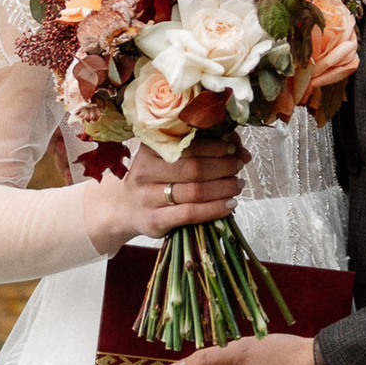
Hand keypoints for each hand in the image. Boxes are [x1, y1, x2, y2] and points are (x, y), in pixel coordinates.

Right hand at [82, 134, 244, 254]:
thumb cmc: (155, 179)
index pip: (189, 144)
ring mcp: (147, 197)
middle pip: (194, 168)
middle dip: (223, 167)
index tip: (233, 148)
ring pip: (195, 191)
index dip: (216, 146)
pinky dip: (215, 209)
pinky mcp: (153, 220)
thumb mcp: (169, 158)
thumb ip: (201, 149)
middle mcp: (145, 171)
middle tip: (237, 167)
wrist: (126, 208)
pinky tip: (229, 205)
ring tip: (237, 185)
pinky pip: (191, 214)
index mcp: (150, 148)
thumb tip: (240, 148)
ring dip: (223, 188)